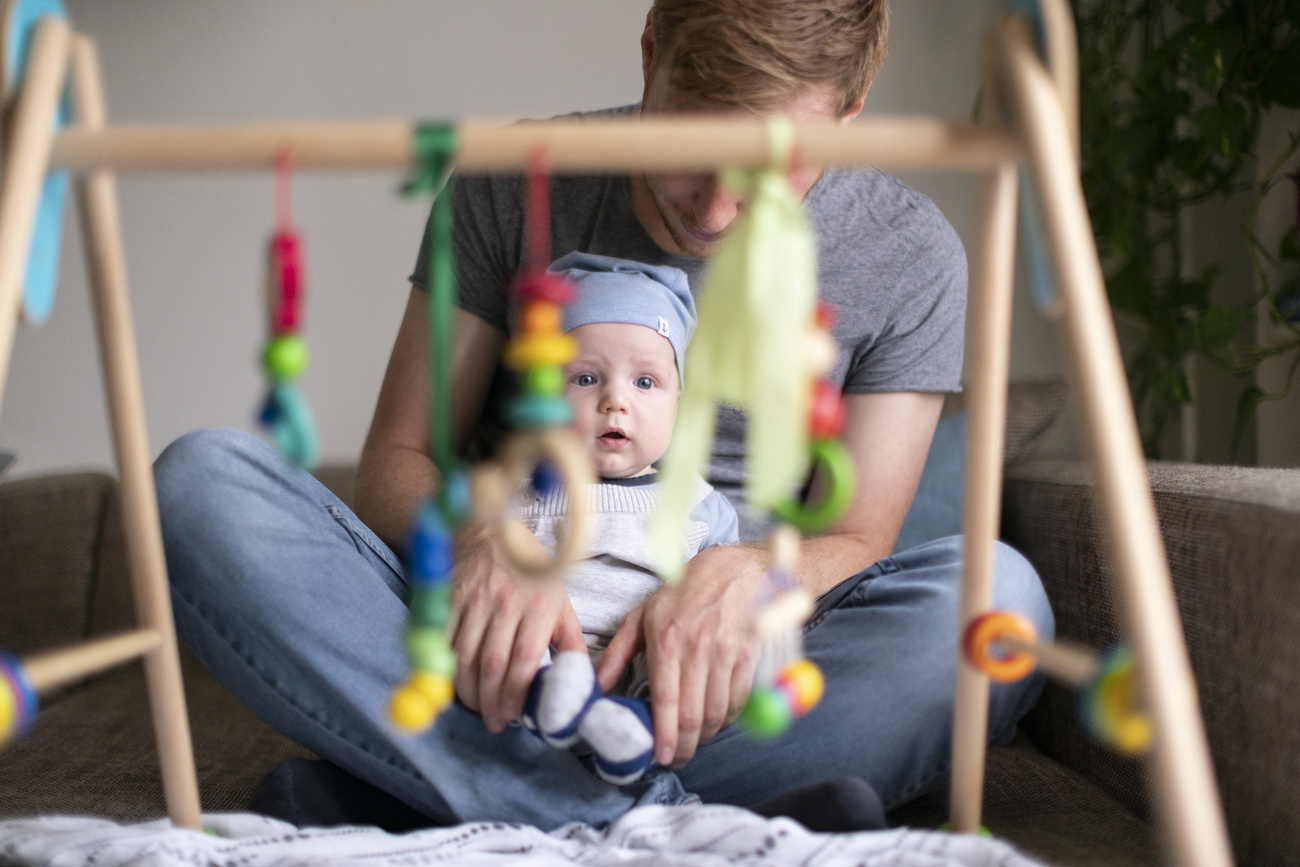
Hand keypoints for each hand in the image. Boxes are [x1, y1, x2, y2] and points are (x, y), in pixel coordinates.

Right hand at [449, 524, 585, 731]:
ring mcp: (475, 601)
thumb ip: (571, 643)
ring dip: (470, 692)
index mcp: (539, 606)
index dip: (516, 694)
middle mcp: (506, 603)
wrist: (494, 535)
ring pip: (466, 658)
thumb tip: (585, 682)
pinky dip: (448, 670)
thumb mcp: (562, 603)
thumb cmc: (533, 574)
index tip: (514, 717)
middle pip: (493, 665)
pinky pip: (445, 643)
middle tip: (495, 722)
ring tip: (478, 709)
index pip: (524, 660)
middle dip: (491, 702)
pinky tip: (458, 685)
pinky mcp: (451, 600)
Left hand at [597, 544, 765, 766]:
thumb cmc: (683, 592)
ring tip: (692, 742)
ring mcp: (727, 653)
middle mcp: (698, 649)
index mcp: (666, 639)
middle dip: (683, 747)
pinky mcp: (749, 657)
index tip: (659, 758)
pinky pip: (738, 701)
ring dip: (704, 737)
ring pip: (716, 713)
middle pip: (692, 716)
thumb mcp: (642, 614)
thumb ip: (617, 652)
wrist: (735, 569)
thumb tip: (598, 686)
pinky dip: (726, 719)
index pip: (665, 700)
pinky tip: (714, 721)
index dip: (663, 736)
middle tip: (675, 758)